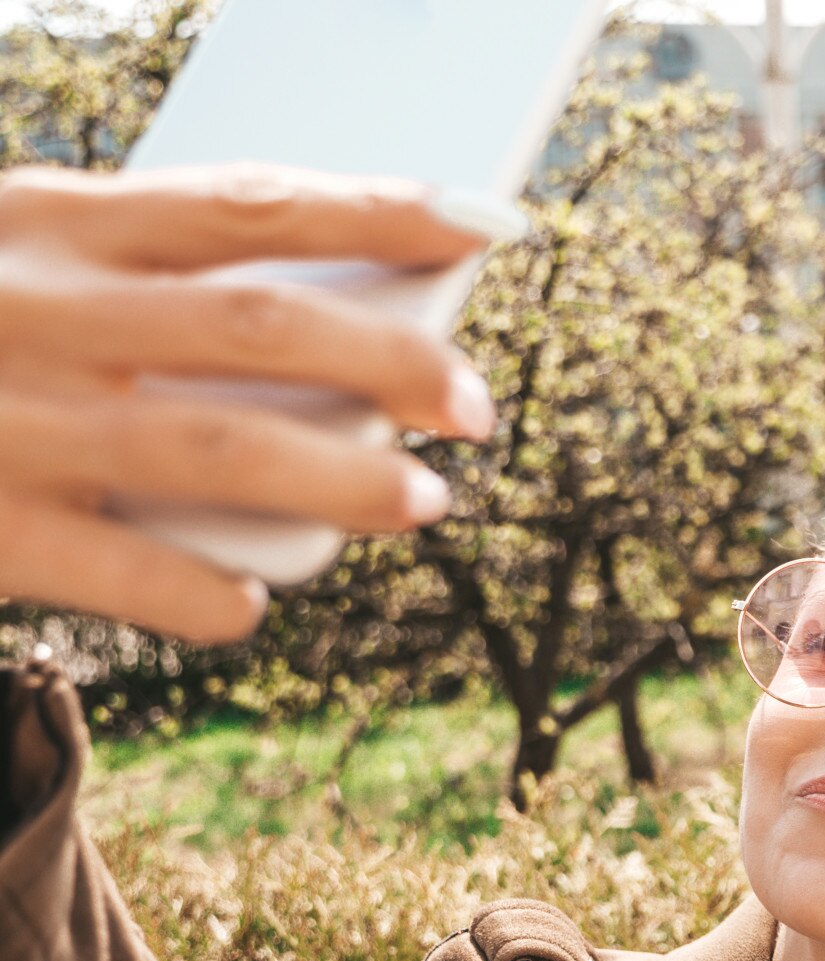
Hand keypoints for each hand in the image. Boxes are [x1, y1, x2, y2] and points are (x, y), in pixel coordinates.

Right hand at [0, 161, 504, 643]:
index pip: (246, 202)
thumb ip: (123, 268)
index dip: (375, 211)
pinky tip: (255, 601)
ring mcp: (11, 422)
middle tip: (480, 404)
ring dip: (339, 479)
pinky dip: (206, 590)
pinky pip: (124, 569)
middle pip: (259, 325)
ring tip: (425, 502)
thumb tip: (305, 315)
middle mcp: (40, 312)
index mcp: (46, 222)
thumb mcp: (3, 251)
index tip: (483, 224)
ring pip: (219, 447)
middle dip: (392, 360)